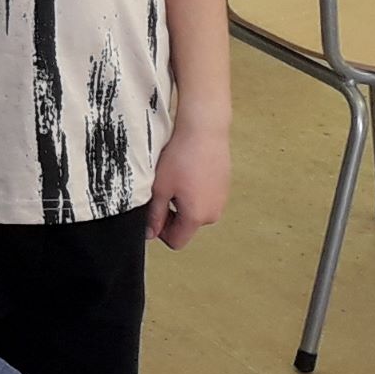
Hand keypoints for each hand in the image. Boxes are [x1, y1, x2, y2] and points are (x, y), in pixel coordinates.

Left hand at [146, 119, 228, 248]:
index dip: (160, 231)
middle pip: (186, 227)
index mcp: (196, 217)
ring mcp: (221, 201)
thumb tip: (150, 233)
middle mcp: (213, 214)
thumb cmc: (180, 158)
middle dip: (171, 215)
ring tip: (175, 180)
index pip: (176, 241)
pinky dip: (194, 193)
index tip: (154, 212)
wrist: (204, 132)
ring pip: (195, 213)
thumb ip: (154, 214)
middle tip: (162, 190)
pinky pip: (205, 199)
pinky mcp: (224, 189)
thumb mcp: (160, 188)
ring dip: (182, 203)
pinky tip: (188, 174)